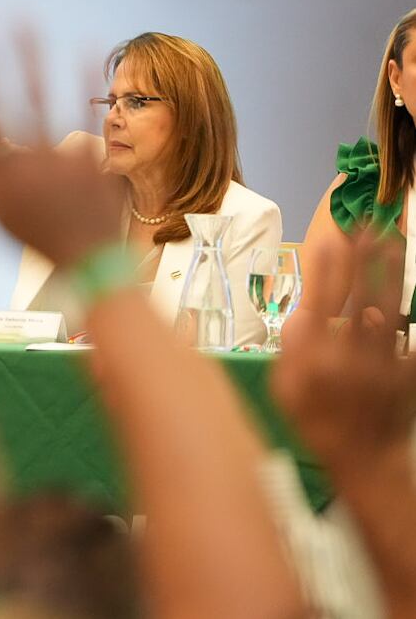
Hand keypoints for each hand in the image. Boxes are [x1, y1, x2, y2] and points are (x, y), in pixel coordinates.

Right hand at [0, 45, 122, 268]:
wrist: (85, 259)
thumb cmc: (35, 232)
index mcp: (3, 170)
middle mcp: (31, 157)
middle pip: (16, 97)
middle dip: (9, 56)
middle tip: (5, 22)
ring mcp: (63, 154)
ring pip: (48, 96)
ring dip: (37, 57)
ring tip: (30, 25)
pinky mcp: (92, 155)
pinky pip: (85, 110)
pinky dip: (84, 79)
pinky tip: (85, 49)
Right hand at [272, 228, 415, 473]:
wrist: (363, 461)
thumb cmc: (317, 424)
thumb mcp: (285, 390)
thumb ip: (290, 351)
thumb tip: (302, 316)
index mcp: (314, 358)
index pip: (320, 302)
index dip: (325, 270)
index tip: (328, 242)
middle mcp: (349, 356)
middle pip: (357, 296)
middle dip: (362, 258)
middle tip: (367, 228)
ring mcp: (383, 364)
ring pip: (387, 309)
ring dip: (388, 273)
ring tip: (391, 244)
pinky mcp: (407, 373)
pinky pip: (409, 338)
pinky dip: (406, 315)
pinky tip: (403, 296)